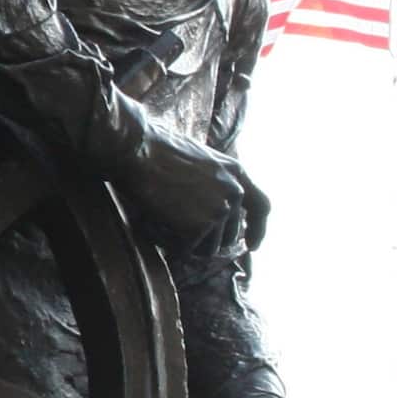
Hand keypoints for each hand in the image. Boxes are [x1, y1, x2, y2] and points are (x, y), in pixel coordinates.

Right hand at [113, 111, 269, 259]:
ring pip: (208, 248)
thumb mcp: (198, 158)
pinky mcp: (198, 227)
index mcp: (236, 172)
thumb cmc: (156, 147)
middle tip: (183, 233)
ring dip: (188, 243)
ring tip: (164, 223)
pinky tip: (156, 227)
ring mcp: (218, 211)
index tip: (252, 246)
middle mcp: (234, 192)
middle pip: (230, 234)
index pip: (261, 207)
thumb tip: (209, 203)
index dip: (258, 230)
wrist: (135, 148)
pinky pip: (185, 250)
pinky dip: (170, 245)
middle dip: (209, 238)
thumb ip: (214, 180)